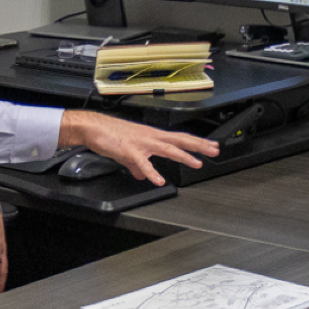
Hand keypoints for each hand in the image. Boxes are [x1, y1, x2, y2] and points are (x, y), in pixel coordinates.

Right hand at [58, 110, 219, 185]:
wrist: (94, 128)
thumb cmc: (112, 136)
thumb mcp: (130, 153)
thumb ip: (139, 166)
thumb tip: (144, 176)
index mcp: (154, 137)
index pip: (181, 139)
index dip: (197, 143)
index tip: (212, 146)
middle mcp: (152, 137)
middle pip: (181, 141)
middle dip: (199, 146)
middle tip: (215, 150)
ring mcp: (143, 143)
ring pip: (168, 149)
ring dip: (184, 156)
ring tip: (197, 163)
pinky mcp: (130, 150)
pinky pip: (143, 163)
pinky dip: (152, 172)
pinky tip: (159, 180)